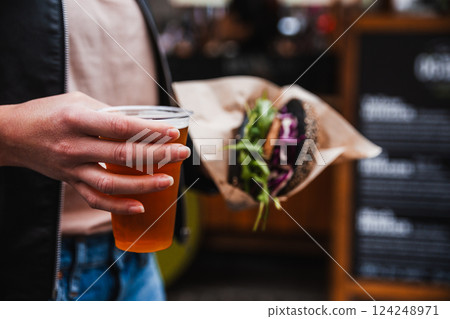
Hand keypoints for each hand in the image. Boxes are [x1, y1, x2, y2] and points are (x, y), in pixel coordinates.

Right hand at [0, 92, 190, 214]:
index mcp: (77, 119)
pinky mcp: (70, 182)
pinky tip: (140, 206)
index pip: (120, 126)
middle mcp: (74, 146)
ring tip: (167, 181)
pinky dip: (118, 206)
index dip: (149, 131)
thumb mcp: (79, 102)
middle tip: (181, 154)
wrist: (13, 135)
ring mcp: (71, 168)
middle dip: (157, 155)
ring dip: (143, 184)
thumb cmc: (50, 112)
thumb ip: (109, 113)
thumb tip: (144, 122)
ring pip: (112, 182)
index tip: (173, 132)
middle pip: (123, 154)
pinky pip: (96, 199)